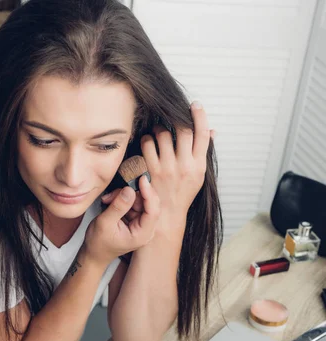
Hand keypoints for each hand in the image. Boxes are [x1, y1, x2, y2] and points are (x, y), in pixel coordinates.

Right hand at [85, 184, 159, 264]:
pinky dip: (122, 199)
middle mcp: (146, 230)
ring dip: (123, 196)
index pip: (153, 211)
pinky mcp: (136, 219)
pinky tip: (110, 202)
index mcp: (142, 235)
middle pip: (147, 204)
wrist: (94, 253)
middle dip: (131, 194)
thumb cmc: (99, 243)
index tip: (142, 179)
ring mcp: (141, 224)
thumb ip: (118, 206)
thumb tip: (129, 190)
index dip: (149, 193)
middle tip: (112, 195)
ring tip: (107, 200)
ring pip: (139, 201)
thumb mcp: (105, 223)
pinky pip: (133, 203)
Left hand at [103, 102, 213, 235]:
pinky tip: (148, 143)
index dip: (200, 116)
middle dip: (176, 120)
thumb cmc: (183, 193)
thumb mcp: (199, 175)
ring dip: (159, 129)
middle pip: (182, 130)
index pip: (202, 134)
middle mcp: (184, 166)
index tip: (195, 106)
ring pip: (162, 134)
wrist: (167, 215)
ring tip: (158, 133)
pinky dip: (147, 139)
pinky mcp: (150, 171)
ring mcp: (167, 168)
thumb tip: (212, 130)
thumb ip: (203, 152)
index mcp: (198, 166)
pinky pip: (147, 144)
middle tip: (171, 121)